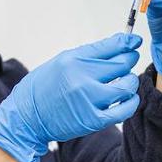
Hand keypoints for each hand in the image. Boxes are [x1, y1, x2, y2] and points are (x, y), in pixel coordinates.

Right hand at [0, 34, 141, 161]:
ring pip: (126, 86)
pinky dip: (131, 102)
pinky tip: (128, 98)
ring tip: (126, 81)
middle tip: (129, 60)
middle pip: (122, 64)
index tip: (134, 42)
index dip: (127, 43)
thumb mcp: (61, 62)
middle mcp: (81, 78)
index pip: (110, 46)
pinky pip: (124, 110)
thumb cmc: (44, 88)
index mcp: (72, 60)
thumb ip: (88, 55)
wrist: (27, 118)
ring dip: (131, 82)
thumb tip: (118, 45)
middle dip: (130, 59)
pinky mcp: (93, 120)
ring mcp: (88, 100)